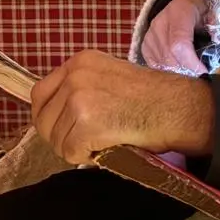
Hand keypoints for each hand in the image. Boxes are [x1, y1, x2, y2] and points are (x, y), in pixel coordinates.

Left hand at [31, 50, 213, 165]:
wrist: (179, 109)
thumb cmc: (152, 99)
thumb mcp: (109, 78)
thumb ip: (82, 88)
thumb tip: (56, 116)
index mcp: (80, 62)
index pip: (39, 94)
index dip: (48, 117)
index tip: (62, 129)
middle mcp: (75, 75)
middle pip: (43, 119)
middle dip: (60, 137)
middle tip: (86, 142)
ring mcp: (79, 98)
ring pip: (56, 139)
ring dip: (76, 149)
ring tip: (103, 142)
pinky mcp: (87, 122)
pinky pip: (70, 152)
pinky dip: (87, 157)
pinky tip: (107, 148)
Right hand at [141, 0, 210, 74]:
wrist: (181, 4)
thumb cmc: (200, 10)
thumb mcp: (212, 12)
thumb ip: (217, 26)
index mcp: (179, 12)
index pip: (179, 44)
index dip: (191, 62)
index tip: (204, 72)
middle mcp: (160, 23)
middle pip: (169, 57)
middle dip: (187, 71)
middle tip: (201, 75)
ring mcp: (150, 35)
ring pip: (162, 63)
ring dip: (178, 73)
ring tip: (192, 72)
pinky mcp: (145, 45)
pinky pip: (155, 65)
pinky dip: (168, 71)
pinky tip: (180, 69)